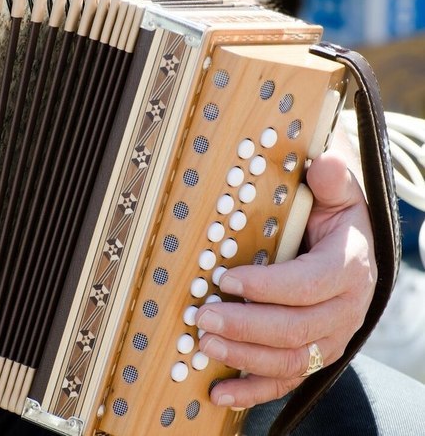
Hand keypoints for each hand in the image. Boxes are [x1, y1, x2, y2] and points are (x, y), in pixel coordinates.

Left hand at [195, 147, 375, 408]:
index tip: (227, 278)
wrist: (350, 252)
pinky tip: (220, 391)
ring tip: (203, 342)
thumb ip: (331, 180)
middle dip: (244, 325)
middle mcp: (345, 310)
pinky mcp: (314, 356)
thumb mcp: (338, 193)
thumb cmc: (334, 219)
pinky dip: (252, 391)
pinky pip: (286, 382)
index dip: (268, 286)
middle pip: (295, 329)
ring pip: (289, 361)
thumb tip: (322, 163)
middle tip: (203, 314)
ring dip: (243, 356)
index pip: (310, 285)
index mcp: (349, 268)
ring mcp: (330, 339)